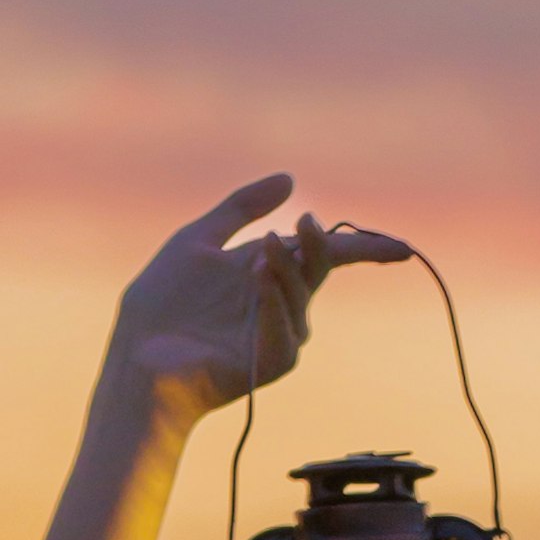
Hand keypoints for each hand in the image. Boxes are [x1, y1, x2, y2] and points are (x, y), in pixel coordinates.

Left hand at [115, 175, 409, 424]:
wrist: (138, 356)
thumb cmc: (161, 304)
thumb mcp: (198, 240)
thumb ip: (241, 208)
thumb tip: (290, 179)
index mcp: (266, 269)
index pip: (323, 253)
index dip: (364, 249)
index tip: (400, 249)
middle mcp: (279, 300)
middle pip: (318, 268)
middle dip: (318, 244)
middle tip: (305, 222)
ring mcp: (278, 331)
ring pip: (300, 294)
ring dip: (284, 269)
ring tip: (259, 254)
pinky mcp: (271, 361)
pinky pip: (285, 327)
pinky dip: (274, 302)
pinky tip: (258, 282)